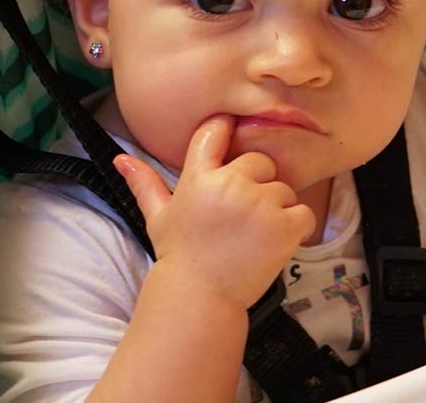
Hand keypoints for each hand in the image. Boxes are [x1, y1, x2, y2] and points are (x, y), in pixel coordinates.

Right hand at [114, 115, 316, 310]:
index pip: (214, 131)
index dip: (225, 128)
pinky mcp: (284, 226)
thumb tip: (121, 158)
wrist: (199, 298)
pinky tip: (275, 242)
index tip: (231, 134)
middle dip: (256, 184)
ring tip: (254, 235)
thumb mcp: (158, 216)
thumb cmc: (179, 255)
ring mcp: (259, 205)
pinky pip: (304, 212)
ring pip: (284, 189)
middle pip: (260, 162)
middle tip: (241, 216)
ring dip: (276, 209)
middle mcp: (230, 185)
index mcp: (199, 178)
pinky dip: (296, 227)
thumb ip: (144, 183)